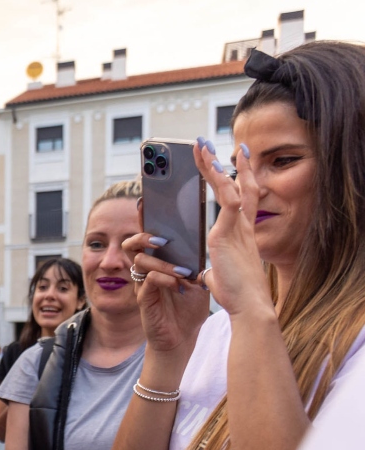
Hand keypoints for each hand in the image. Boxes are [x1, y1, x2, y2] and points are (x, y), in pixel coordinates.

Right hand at [123, 229, 208, 356]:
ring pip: (140, 261)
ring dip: (162, 262)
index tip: (147, 204)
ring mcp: (143, 284)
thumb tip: (205, 240)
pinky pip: (148, 280)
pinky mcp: (143, 299)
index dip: (144, 219)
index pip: (147, 237)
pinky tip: (178, 285)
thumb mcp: (197, 280)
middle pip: (131, 244)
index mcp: (158, 262)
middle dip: (144, 236)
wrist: (183, 337)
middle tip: (163, 240)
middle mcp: (146, 270)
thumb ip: (196, 262)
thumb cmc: (189, 308)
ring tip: (181, 271)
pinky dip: (163, 278)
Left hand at [194, 140, 274, 319]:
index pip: (245, 198)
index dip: (243, 176)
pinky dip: (220, 183)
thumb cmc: (236, 294)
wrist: (248, 305)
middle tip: (218, 143)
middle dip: (228, 164)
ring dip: (215, 166)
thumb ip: (213, 267)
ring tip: (202, 147)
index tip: (241, 157)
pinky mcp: (228, 234)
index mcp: (242, 234)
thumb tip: (204, 272)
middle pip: (240, 186)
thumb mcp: (219, 274)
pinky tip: (213, 168)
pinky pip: (227, 201)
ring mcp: (237, 228)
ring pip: (229, 188)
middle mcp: (243, 227)